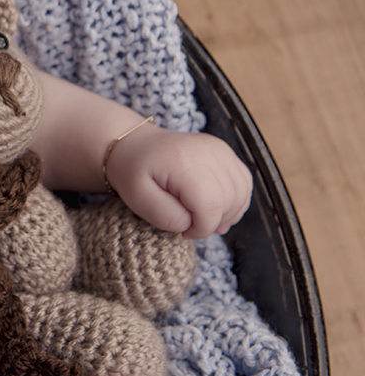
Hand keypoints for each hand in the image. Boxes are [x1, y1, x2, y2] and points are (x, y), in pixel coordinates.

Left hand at [104, 124, 252, 238]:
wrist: (134, 144)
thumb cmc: (133, 172)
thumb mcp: (138, 198)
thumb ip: (167, 217)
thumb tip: (193, 224)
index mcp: (184, 163)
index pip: (210, 207)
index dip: (201, 229)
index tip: (184, 231)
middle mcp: (208, 152)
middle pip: (229, 202)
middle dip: (212, 222)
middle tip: (188, 223)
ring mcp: (219, 149)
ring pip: (240, 194)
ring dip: (227, 214)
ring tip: (201, 217)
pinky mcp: (225, 151)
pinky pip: (243, 183)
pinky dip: (235, 201)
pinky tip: (216, 207)